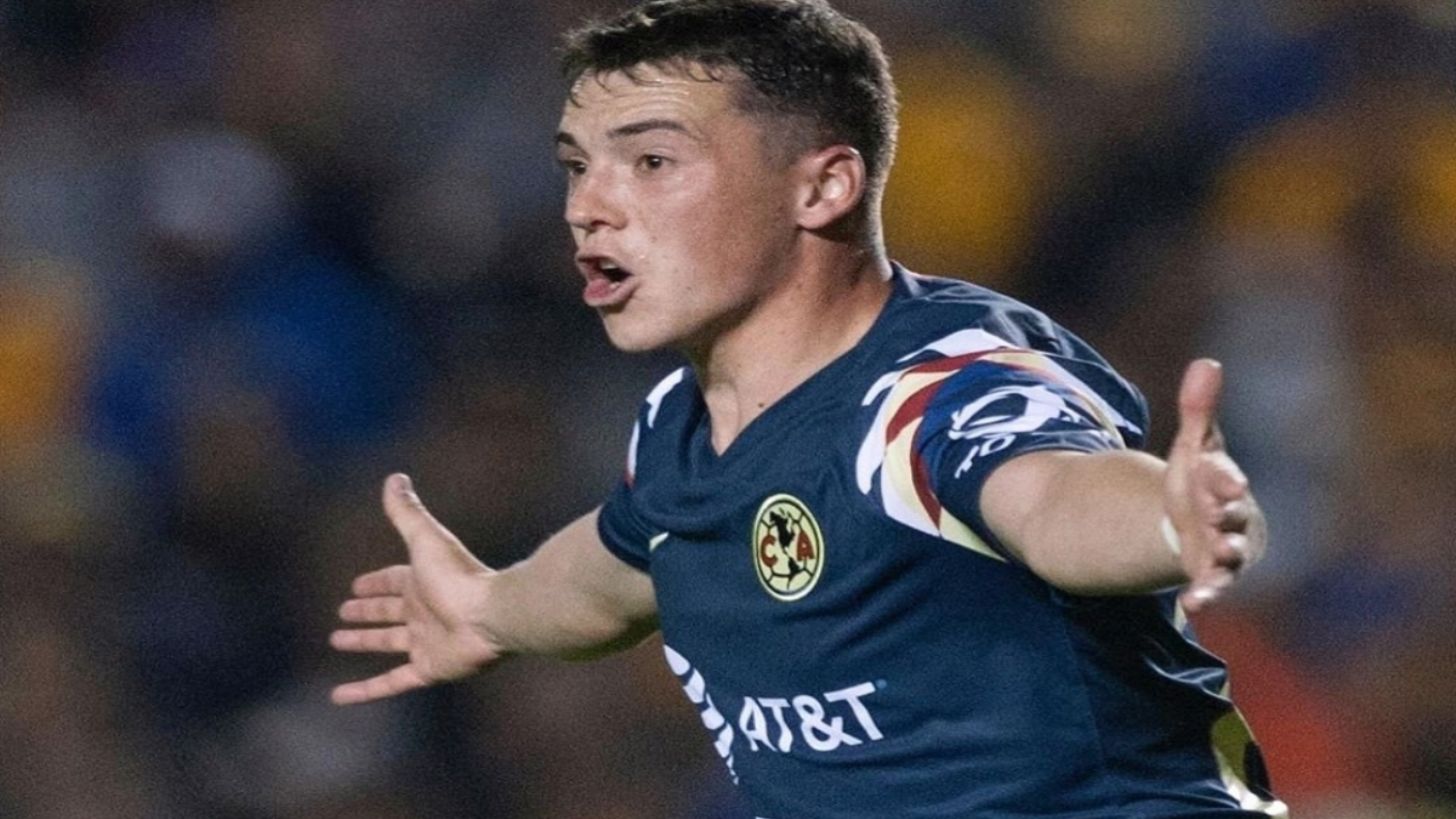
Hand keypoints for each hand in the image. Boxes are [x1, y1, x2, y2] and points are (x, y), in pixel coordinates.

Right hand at [330, 474, 502, 704]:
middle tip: (343, 611)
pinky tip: (338, 696)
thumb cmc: (459, 576)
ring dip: (364, 641)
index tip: (355, 584)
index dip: (375, 582)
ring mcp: (427, 642)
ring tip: (336, 640)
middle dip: (368, 609)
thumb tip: (394, 477)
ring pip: (388, 642)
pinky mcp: (429, 669)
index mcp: (424, 582)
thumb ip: (407, 512)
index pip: (394, 580)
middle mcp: (425, 612)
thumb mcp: (426, 540)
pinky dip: (364, 690)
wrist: (492, 615)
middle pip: (390, 611)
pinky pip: (390, 683)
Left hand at [1163, 359, 1264, 612]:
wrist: (1201, 522)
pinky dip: (1205, 595)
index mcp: (1227, 483)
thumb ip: (1198, 411)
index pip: (1227, 478)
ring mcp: (1224, 549)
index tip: (1219, 473)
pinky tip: (1192, 604)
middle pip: (1234, 516)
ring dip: (1224, 557)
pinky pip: (1212, 587)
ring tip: (1219, 556)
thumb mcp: (1195, 447)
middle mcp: (1232, 518)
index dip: (1223, 476)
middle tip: (1218, 512)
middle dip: (1227, 513)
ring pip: (1230, 555)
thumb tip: (1206, 363)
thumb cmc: (1200, 480)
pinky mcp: (1211, 575)